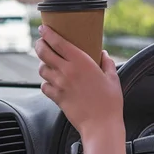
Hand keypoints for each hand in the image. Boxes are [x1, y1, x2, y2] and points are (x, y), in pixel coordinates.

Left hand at [35, 25, 124, 142]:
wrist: (101, 125)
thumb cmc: (110, 103)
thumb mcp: (113, 78)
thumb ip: (107, 63)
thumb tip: (104, 54)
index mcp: (81, 62)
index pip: (57, 42)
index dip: (47, 33)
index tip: (43, 28)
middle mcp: (67, 71)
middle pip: (44, 52)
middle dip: (40, 44)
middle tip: (41, 42)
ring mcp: (60, 84)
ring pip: (42, 69)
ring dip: (43, 64)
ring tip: (48, 63)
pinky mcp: (56, 97)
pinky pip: (44, 86)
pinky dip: (46, 83)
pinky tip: (52, 82)